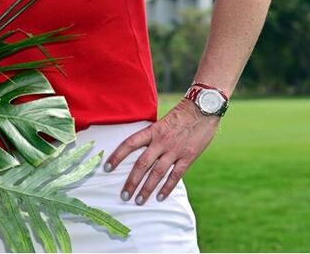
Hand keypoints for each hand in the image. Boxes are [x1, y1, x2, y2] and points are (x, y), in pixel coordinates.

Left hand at [103, 98, 219, 204]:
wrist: (203, 109)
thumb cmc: (180, 115)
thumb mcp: (161, 122)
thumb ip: (151, 136)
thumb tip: (138, 150)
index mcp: (152, 131)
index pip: (129, 144)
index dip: (117, 156)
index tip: (107, 168)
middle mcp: (161, 142)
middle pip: (142, 164)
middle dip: (132, 181)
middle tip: (124, 196)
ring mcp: (175, 150)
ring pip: (157, 173)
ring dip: (147, 188)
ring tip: (139, 200)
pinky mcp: (188, 157)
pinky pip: (176, 175)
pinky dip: (167, 188)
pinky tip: (160, 197)